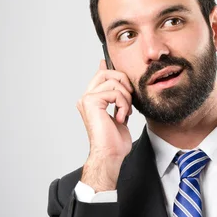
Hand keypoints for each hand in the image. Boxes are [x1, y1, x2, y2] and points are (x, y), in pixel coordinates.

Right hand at [76, 60, 133, 189]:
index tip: (106, 61)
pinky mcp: (91, 102)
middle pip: (106, 73)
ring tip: (125, 113)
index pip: (99, 76)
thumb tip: (120, 89)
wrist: (110, 154)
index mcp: (92, 101)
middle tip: (130, 98)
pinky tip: (121, 117)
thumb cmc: (115, 141)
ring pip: (113, 82)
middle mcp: (86, 98)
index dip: (106, 68)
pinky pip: (114, 93)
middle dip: (123, 81)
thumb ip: (118, 100)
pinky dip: (123, 104)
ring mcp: (87, 100)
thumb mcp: (120, 115)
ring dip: (126, 98)